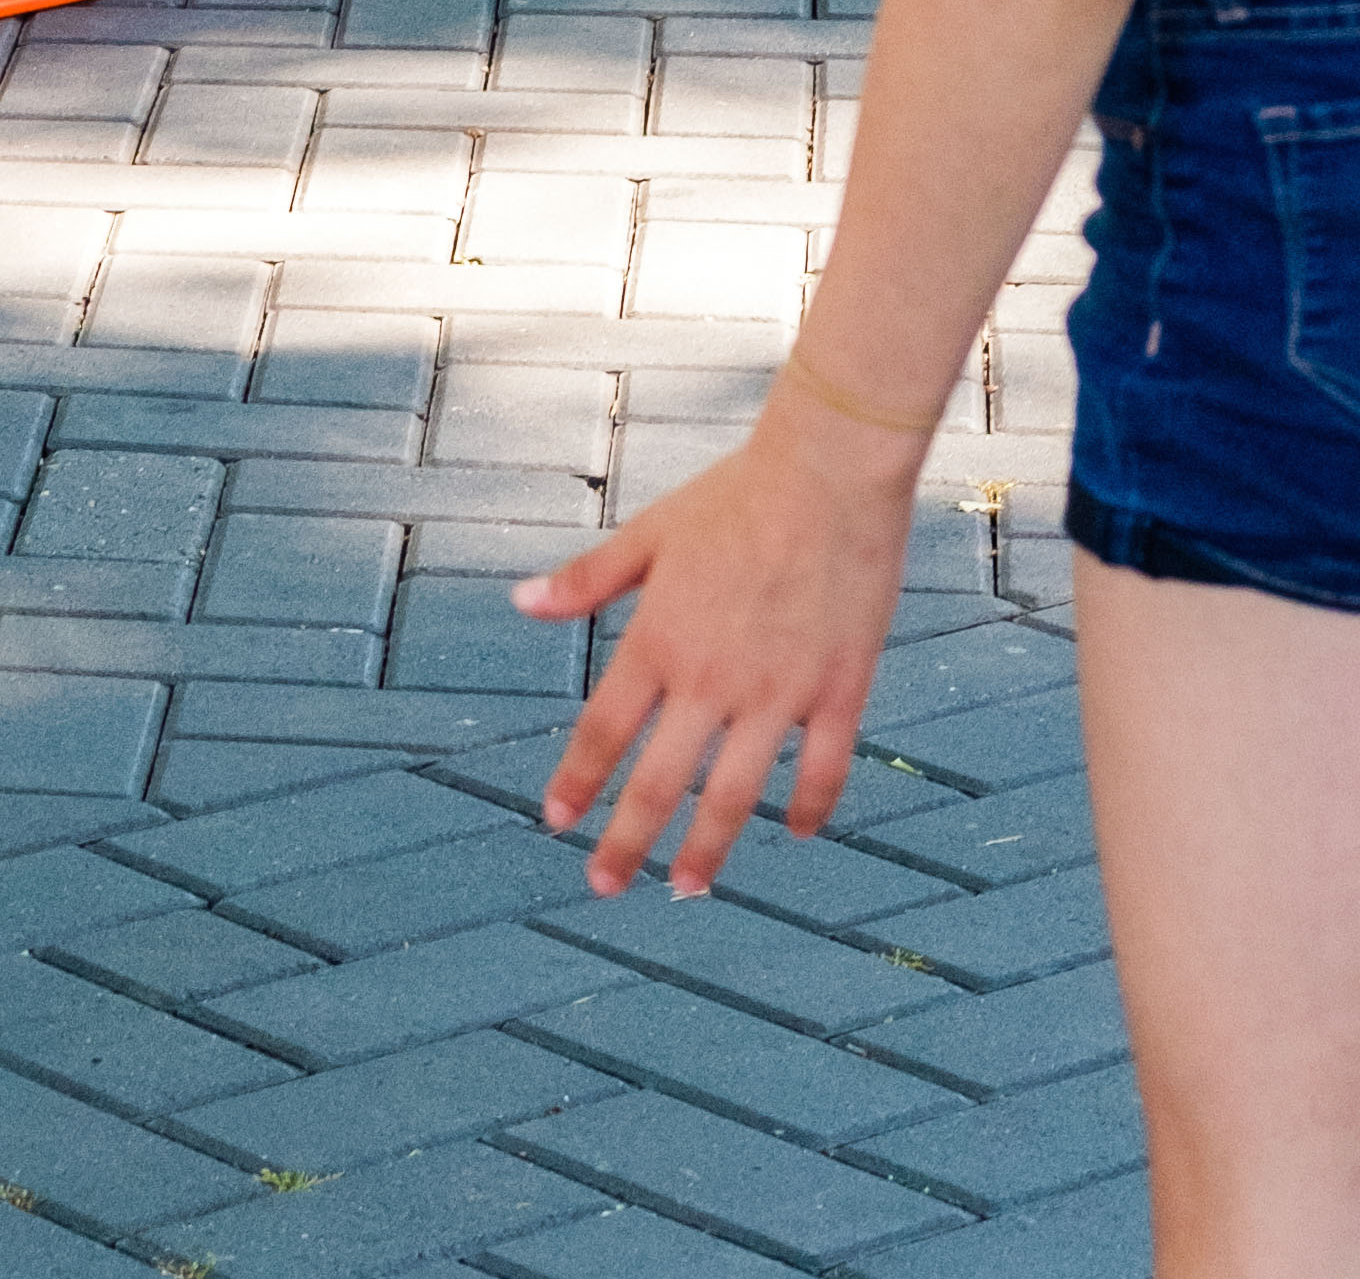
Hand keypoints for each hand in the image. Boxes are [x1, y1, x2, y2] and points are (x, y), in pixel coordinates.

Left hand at [515, 390, 926, 898]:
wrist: (828, 471)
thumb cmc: (733, 495)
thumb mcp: (648, 536)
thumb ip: (586, 581)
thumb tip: (519, 602)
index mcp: (658, 640)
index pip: (603, 730)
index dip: (578, 781)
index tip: (556, 823)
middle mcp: (711, 677)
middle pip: (660, 780)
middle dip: (627, 840)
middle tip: (604, 887)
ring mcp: (778, 690)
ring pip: (736, 793)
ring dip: (708, 847)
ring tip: (687, 888)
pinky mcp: (840, 689)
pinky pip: (823, 768)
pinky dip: (808, 806)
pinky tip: (793, 832)